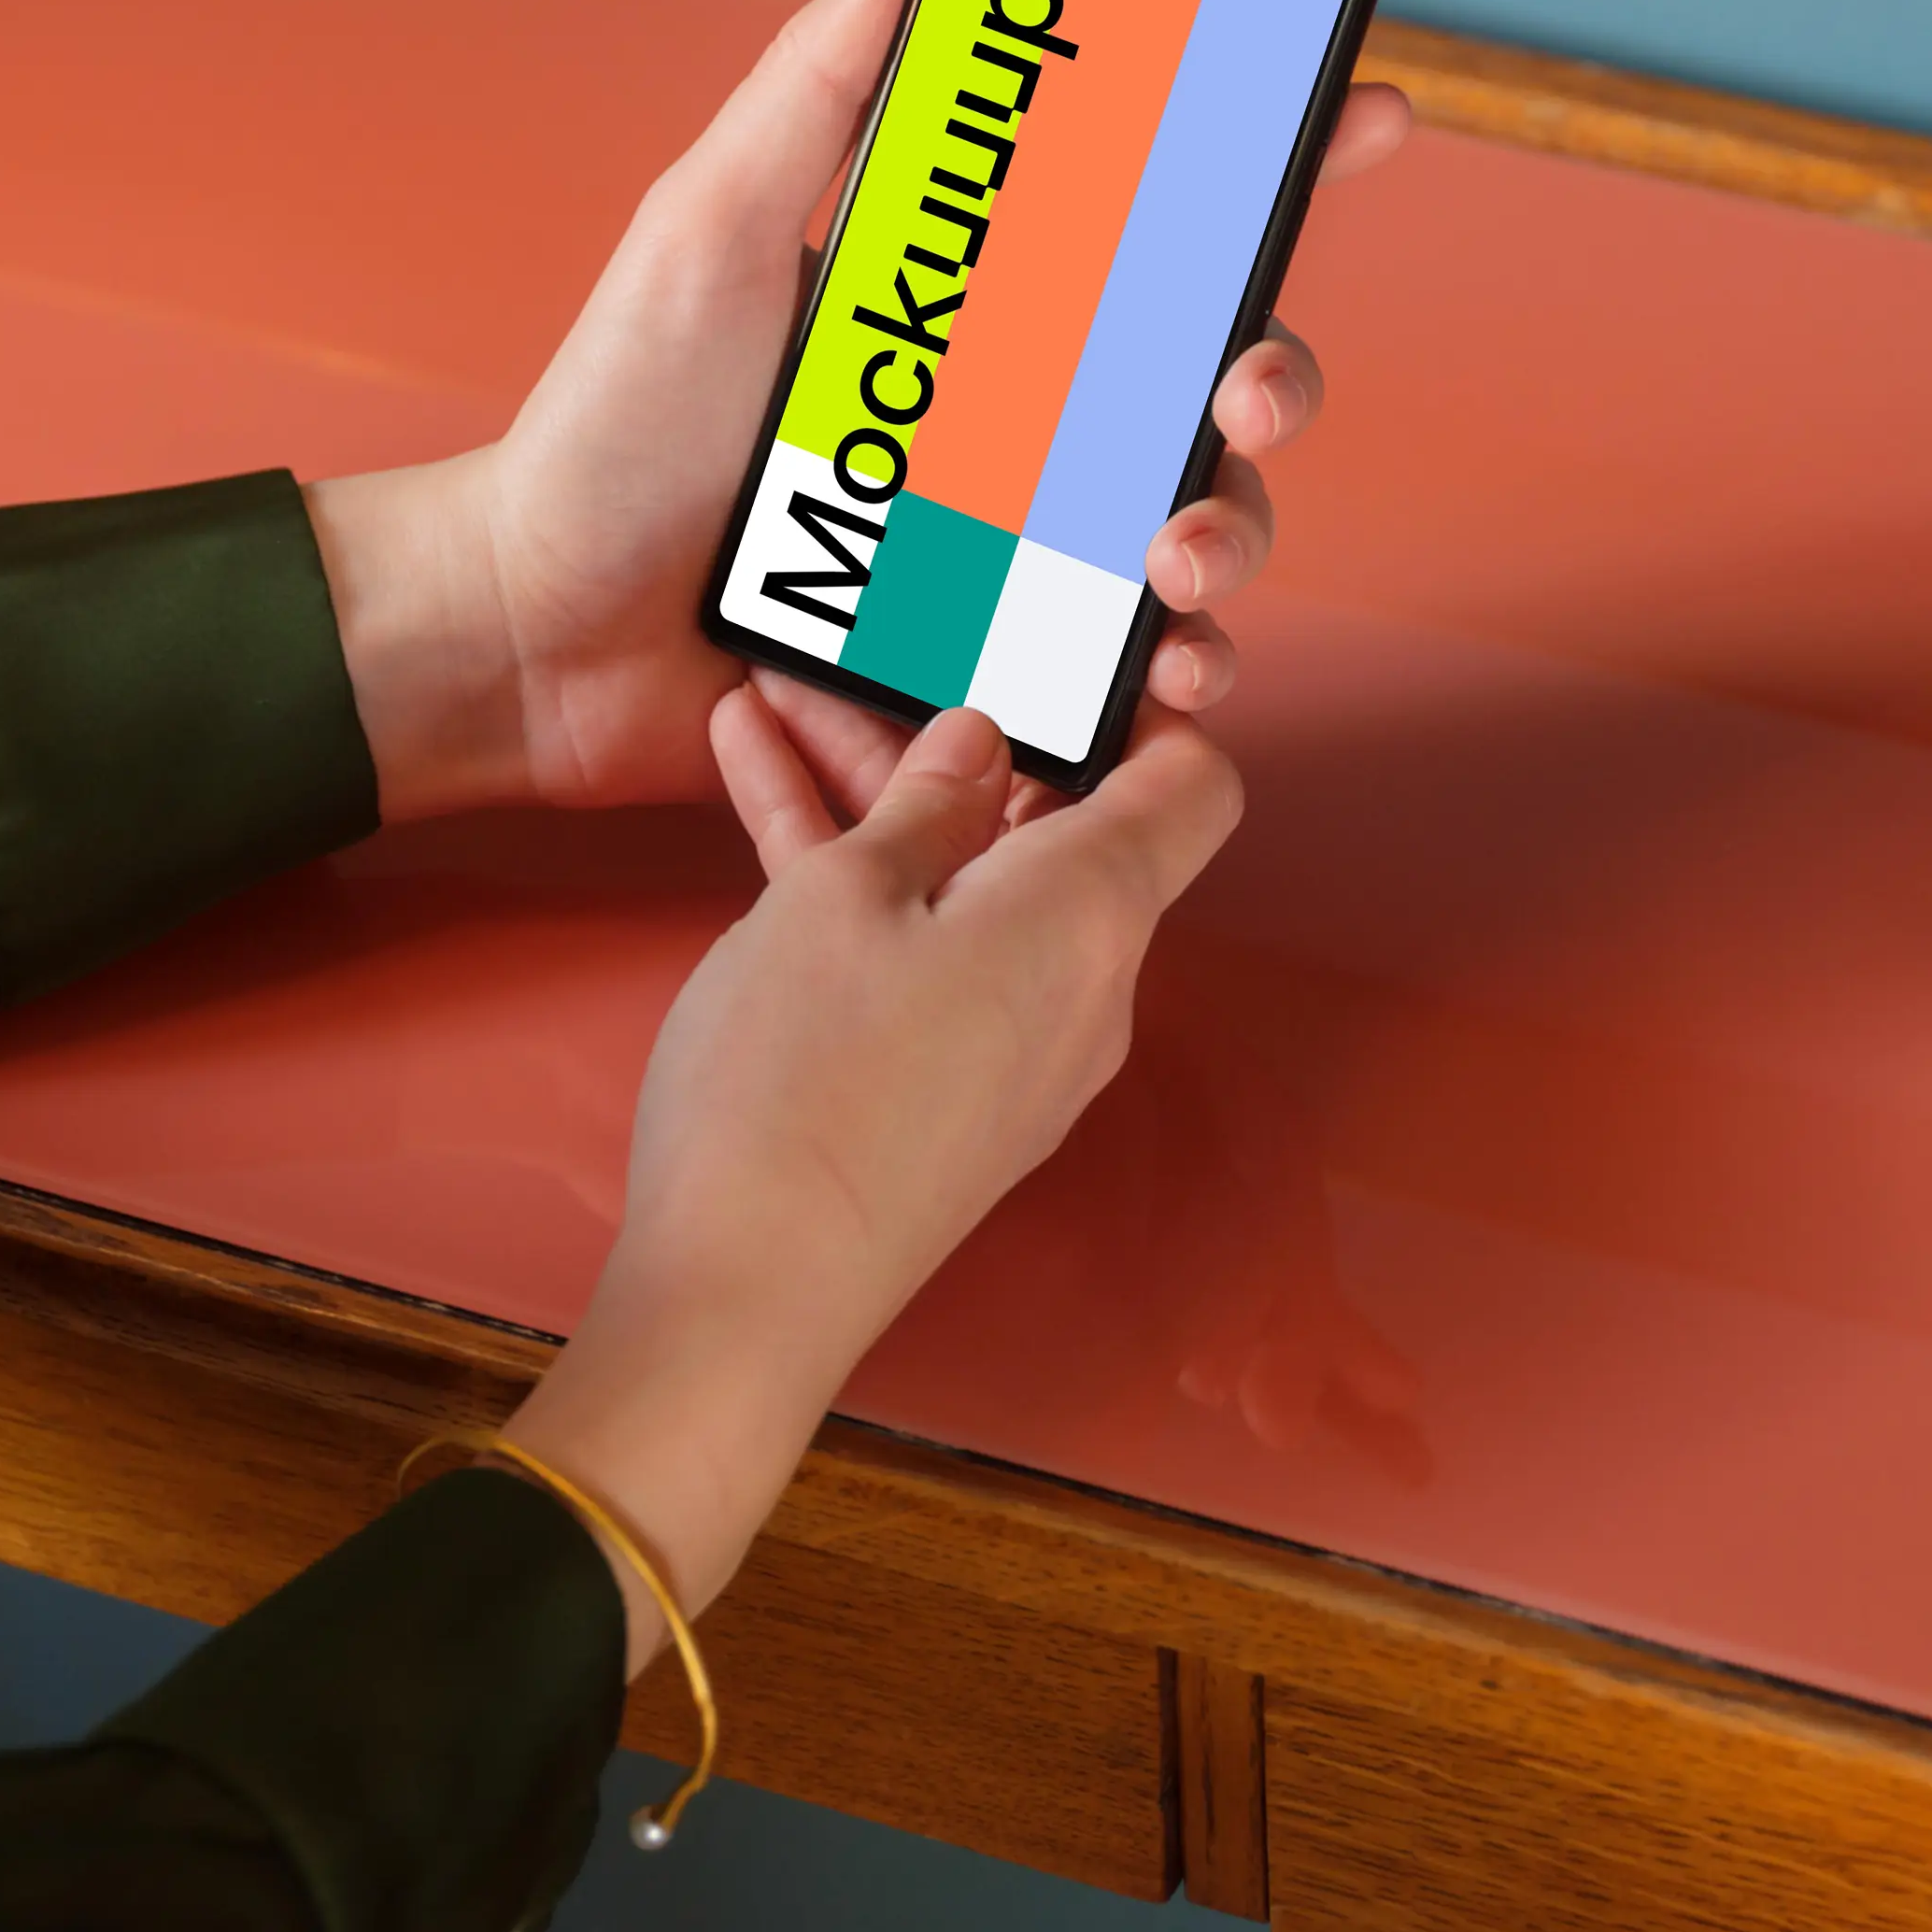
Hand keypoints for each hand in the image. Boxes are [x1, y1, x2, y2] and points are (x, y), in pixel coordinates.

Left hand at [308, 0, 1409, 824]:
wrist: (539, 628)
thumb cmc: (612, 424)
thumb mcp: (710, 226)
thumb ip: (823, 83)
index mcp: (976, 298)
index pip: (1153, 211)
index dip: (1273, 155)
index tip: (1361, 108)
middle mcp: (1021, 415)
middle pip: (1216, 375)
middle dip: (1273, 374)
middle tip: (1241, 387)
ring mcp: (1022, 543)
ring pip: (1204, 522)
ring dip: (1236, 532)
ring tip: (1177, 561)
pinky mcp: (1002, 659)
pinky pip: (1138, 668)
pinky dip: (1180, 671)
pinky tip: (1168, 671)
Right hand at [500, 697, 1244, 1657]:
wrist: (742, 1293)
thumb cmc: (799, 1086)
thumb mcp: (842, 896)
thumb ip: (923, 802)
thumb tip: (980, 745)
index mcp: (1091, 915)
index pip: (1190, 785)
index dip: (1143, 702)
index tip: (1059, 638)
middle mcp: (1084, 983)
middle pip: (1058, 819)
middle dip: (962, 726)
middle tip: (876, 642)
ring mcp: (1017, 1043)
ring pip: (969, 875)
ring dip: (882, 789)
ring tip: (775, 695)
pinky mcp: (949, 1088)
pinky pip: (925, 947)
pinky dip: (862, 875)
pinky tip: (761, 784)